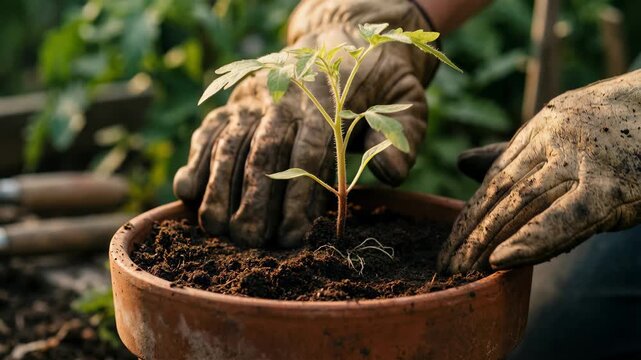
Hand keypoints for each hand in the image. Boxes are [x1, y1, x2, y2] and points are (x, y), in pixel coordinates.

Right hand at [174, 0, 438, 247]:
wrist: (341, 36)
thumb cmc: (378, 78)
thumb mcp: (407, 99)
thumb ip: (403, 134)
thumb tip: (386, 174)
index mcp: (329, 98)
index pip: (310, 151)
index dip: (300, 196)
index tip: (295, 235)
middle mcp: (285, 96)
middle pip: (264, 151)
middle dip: (255, 200)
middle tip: (251, 242)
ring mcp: (257, 98)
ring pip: (230, 141)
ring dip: (219, 186)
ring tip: (216, 227)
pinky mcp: (237, 102)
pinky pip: (210, 129)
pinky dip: (196, 158)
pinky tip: (187, 192)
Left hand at [439, 70, 640, 272]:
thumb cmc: (621, 127)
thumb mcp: (563, 132)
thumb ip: (512, 153)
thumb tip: (461, 163)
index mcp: (542, 127)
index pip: (496, 178)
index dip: (470, 214)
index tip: (450, 244)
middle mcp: (556, 137)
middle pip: (501, 192)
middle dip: (470, 232)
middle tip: (445, 266)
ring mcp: (584, 160)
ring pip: (522, 203)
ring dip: (487, 240)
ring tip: (461, 270)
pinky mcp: (613, 185)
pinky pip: (565, 217)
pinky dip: (532, 239)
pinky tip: (501, 259)